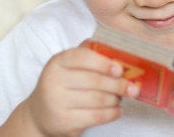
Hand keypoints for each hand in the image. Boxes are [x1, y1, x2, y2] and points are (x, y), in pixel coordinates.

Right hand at [0, 44, 139, 136]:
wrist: (40, 114)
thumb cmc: (62, 86)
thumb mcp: (68, 67)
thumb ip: (89, 55)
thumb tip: (117, 52)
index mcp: (57, 62)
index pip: (82, 57)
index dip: (104, 63)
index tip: (120, 69)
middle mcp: (53, 80)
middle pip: (94, 80)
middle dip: (118, 84)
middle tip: (132, 87)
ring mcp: (56, 101)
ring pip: (97, 99)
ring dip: (115, 99)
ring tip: (121, 98)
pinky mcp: (63, 121)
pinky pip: (95, 116)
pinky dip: (111, 113)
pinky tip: (117, 110)